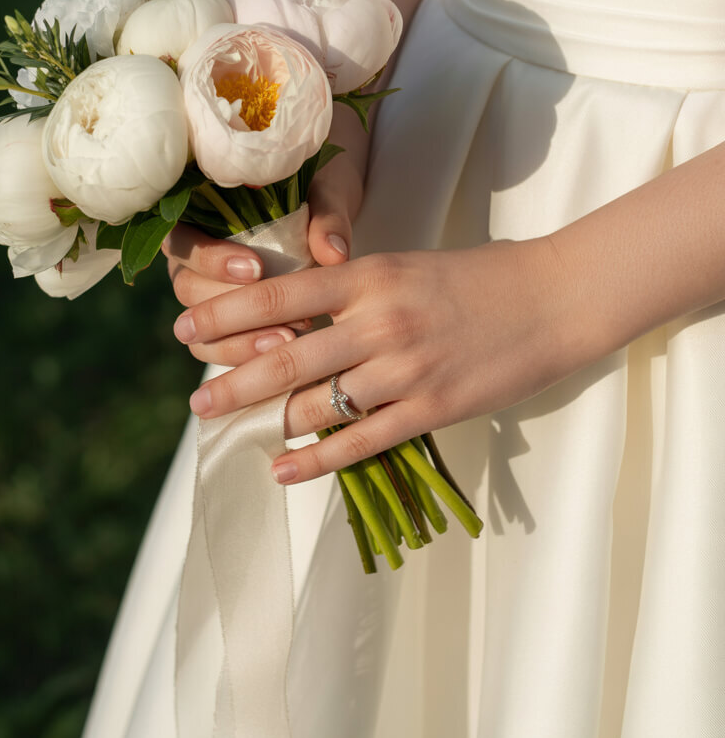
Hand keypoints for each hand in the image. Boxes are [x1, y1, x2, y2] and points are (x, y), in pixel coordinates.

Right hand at [164, 151, 363, 366]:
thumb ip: (326, 216)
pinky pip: (222, 351)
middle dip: (232, 312)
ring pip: (200, 332)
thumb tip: (334, 253)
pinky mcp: (226, 329)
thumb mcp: (326, 192)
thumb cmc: (318, 193)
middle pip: (188, 291)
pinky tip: (287, 358)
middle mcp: (193, 261)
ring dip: (241, 343)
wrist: (329, 217)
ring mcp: (206, 298)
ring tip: (288, 342)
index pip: (184, 242)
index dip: (213, 259)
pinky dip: (250, 359)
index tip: (257, 268)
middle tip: (281, 318)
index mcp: (198, 218)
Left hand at [172, 236, 585, 482]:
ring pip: (317, 404)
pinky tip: (282, 469)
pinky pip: (360, 441)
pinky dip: (315, 460)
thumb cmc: (476, 278)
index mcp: (369, 276)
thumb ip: (351, 292)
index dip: (225, 315)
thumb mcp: (404, 268)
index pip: (279, 295)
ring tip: (228, 430)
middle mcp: (379, 320)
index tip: (185, 330)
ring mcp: (406, 368)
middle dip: (231, 381)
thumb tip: (290, 319)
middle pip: (285, 356)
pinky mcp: (433, 408)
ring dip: (265, 420)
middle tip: (195, 400)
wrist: (552, 299)